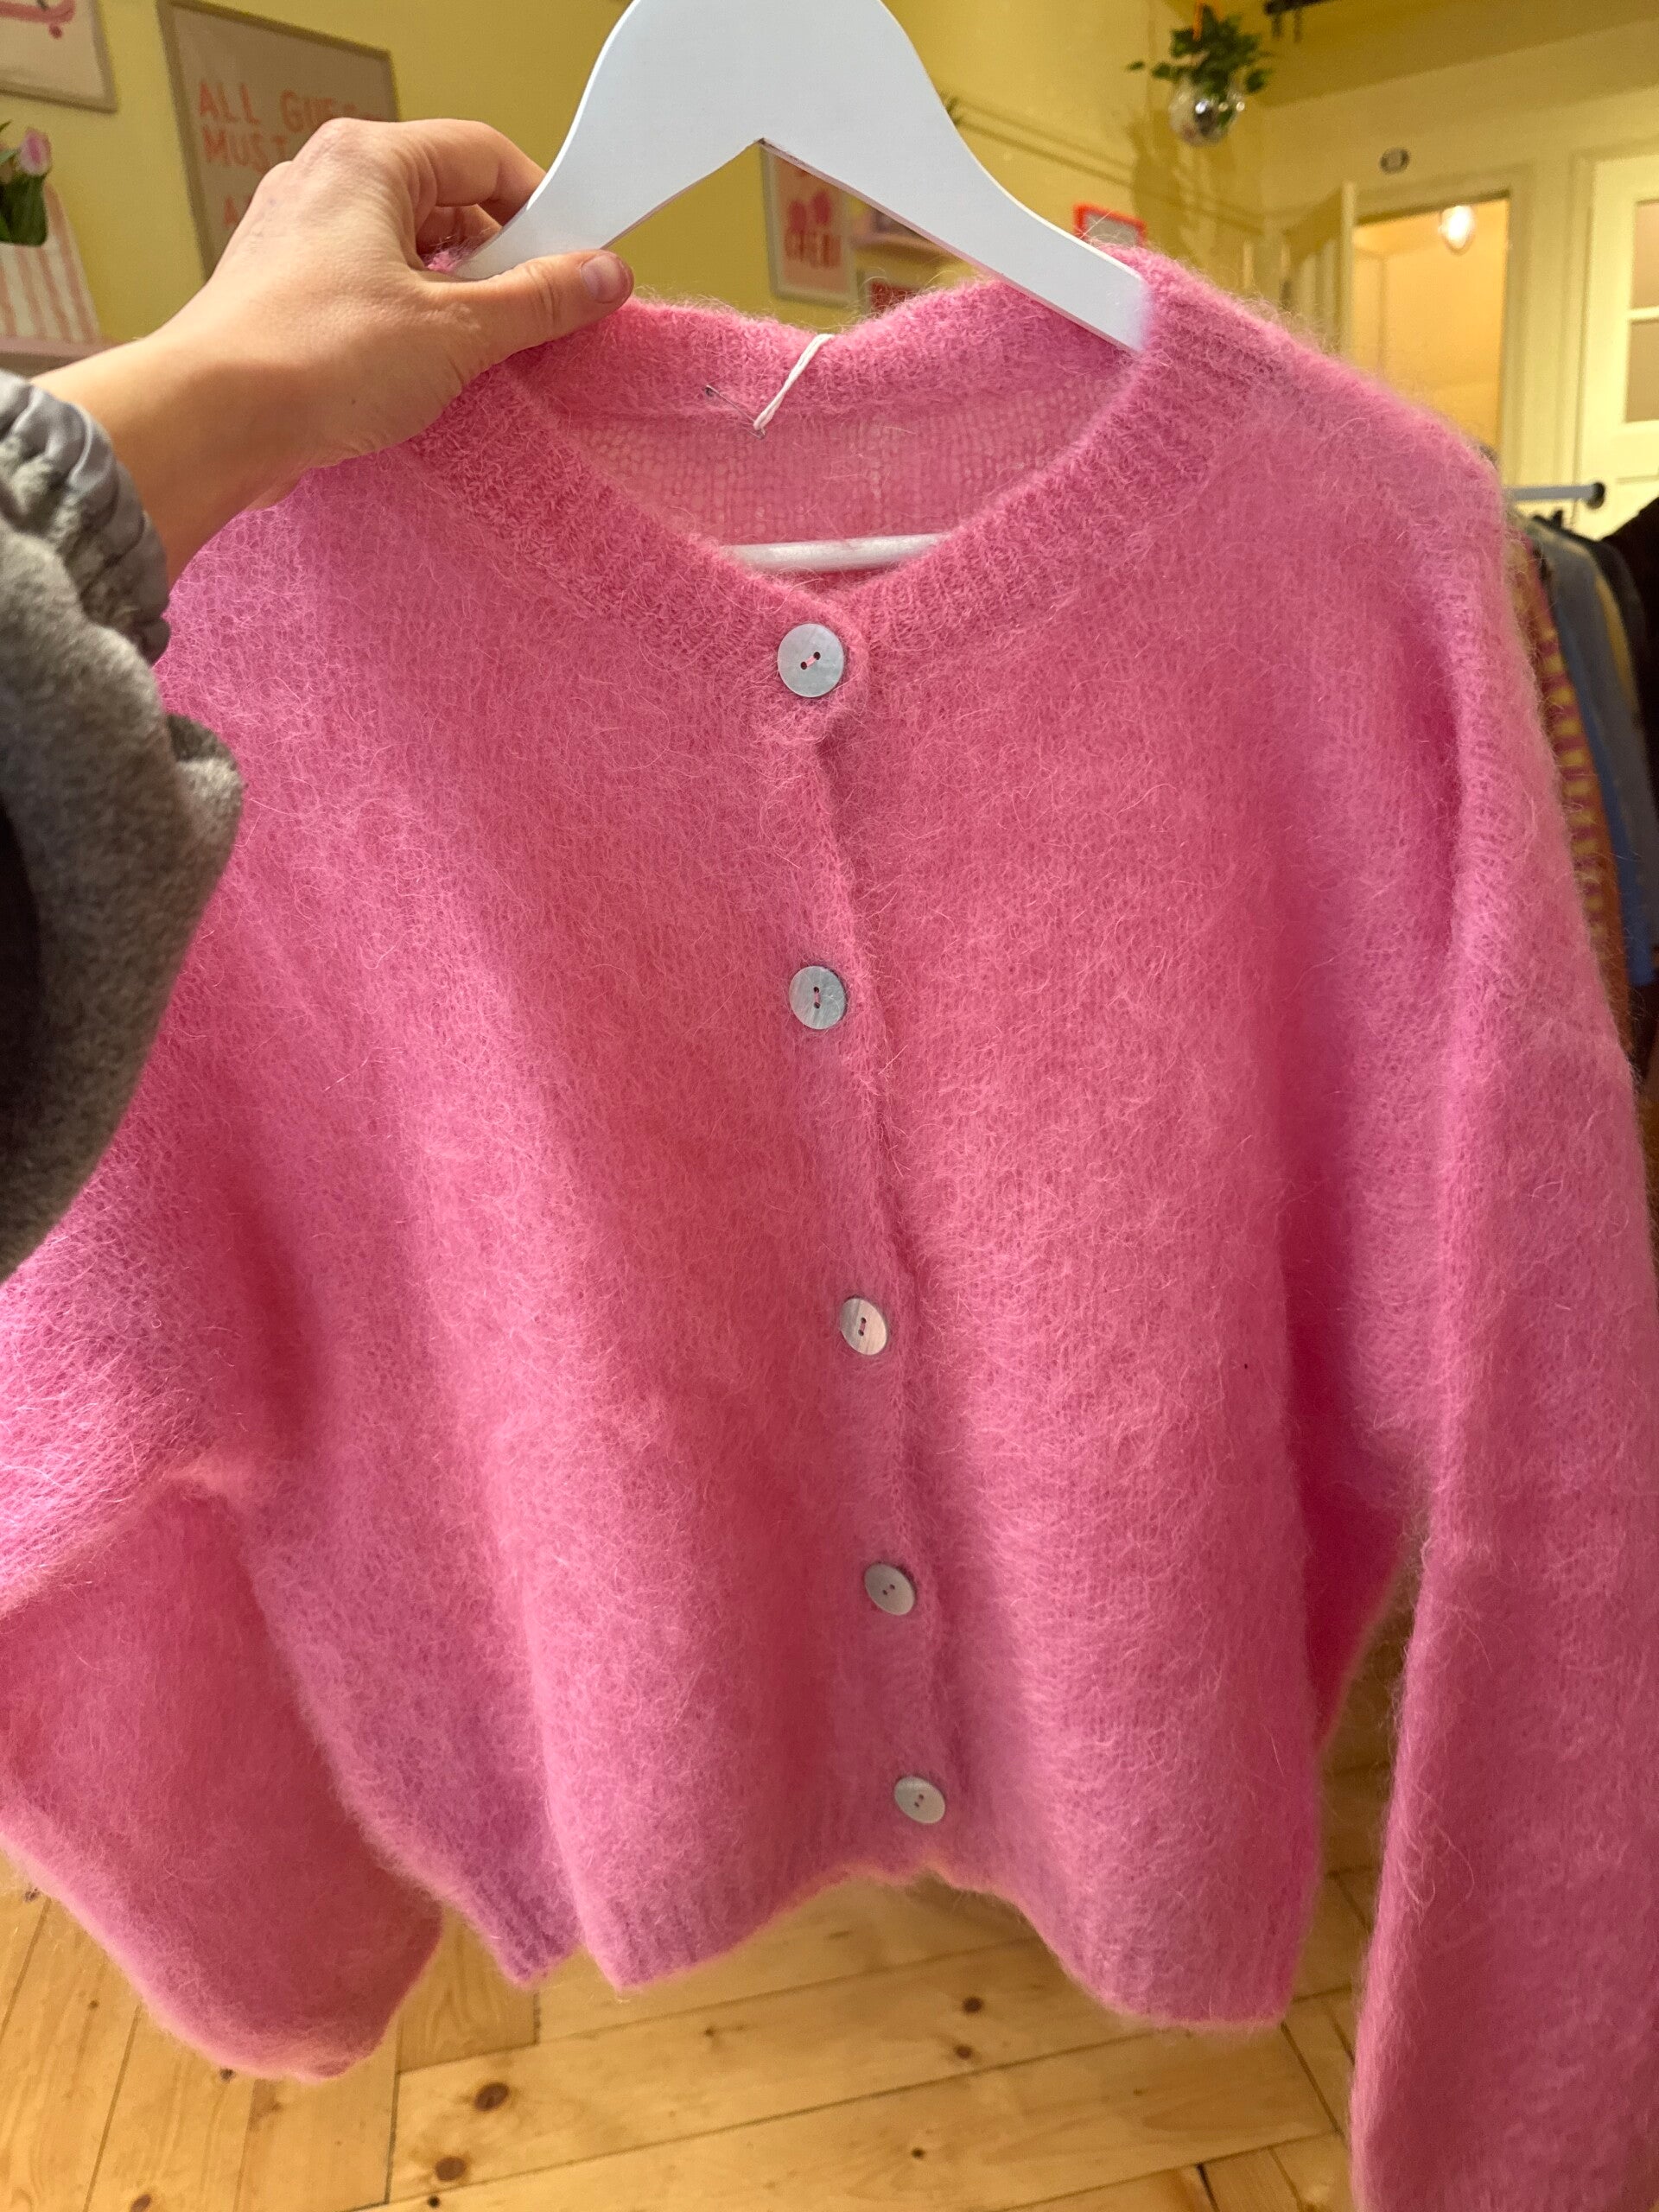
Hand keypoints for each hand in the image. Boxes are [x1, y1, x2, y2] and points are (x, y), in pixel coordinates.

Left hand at [39, 118, 632, 577]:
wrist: (209, 420)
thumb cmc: (316, 358)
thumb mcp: (456, 330)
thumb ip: (538, 300)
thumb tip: (603, 276)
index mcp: (369, 161)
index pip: (484, 155)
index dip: (544, 208)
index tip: (577, 265)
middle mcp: (327, 182)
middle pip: (447, 201)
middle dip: (500, 260)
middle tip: (533, 319)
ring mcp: (299, 238)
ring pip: (407, 250)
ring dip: (455, 299)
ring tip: (476, 356)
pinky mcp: (286, 293)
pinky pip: (370, 289)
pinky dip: (408, 322)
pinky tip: (421, 374)